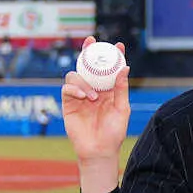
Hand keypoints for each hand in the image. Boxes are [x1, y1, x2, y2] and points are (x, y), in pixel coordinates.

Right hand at [62, 36, 130, 192]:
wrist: (99, 150)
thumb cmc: (114, 132)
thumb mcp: (122, 109)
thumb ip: (121, 88)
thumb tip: (125, 68)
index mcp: (109, 90)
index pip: (110, 69)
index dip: (113, 56)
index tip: (119, 45)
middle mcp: (93, 90)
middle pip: (88, 66)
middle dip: (88, 52)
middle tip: (91, 41)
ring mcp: (80, 96)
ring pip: (75, 75)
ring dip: (83, 81)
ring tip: (93, 96)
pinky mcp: (68, 104)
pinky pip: (66, 89)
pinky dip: (74, 88)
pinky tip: (83, 96)